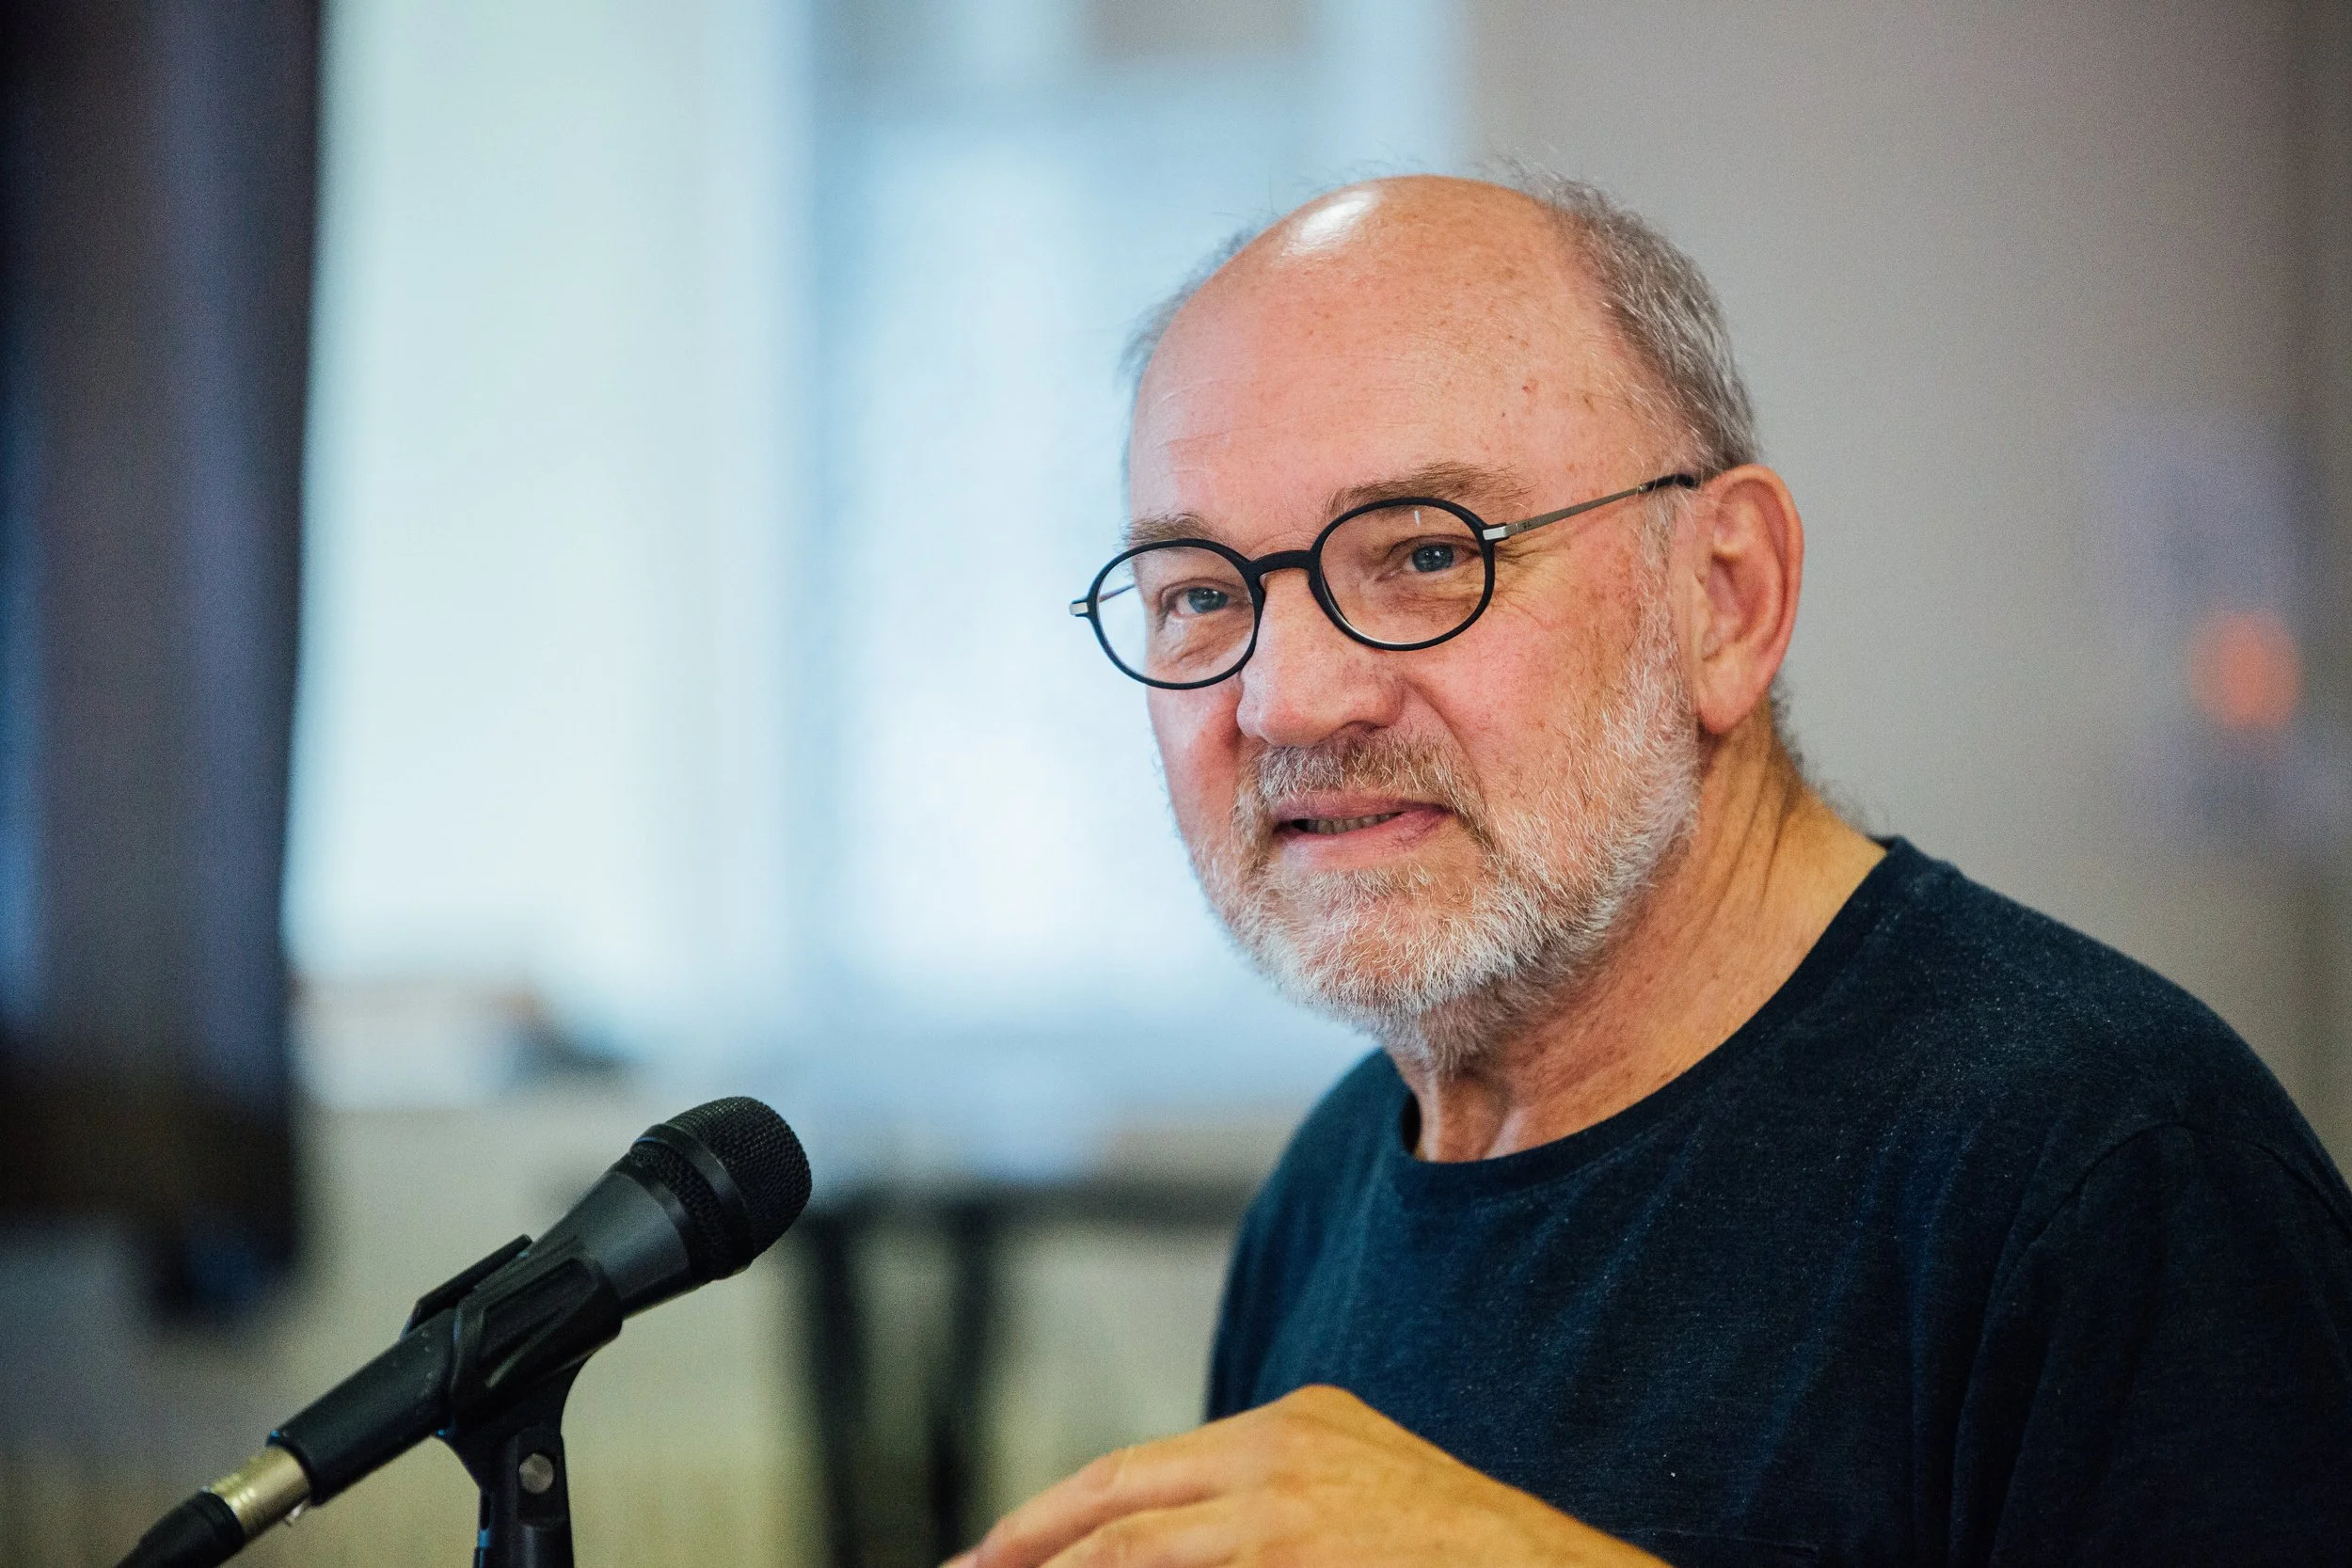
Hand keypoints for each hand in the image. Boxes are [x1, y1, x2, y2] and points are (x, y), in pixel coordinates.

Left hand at [945, 1384, 1668, 1567]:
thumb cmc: (1470, 1553)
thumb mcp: (1362, 1494)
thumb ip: (1276, 1505)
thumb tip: (1182, 1539)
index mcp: (1291, 1425)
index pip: (1138, 1471)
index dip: (1056, 1515)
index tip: (994, 1554)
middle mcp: (1279, 1450)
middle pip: (1115, 1498)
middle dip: (1026, 1545)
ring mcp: (1290, 1504)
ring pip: (1132, 1548)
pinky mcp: (1301, 1546)